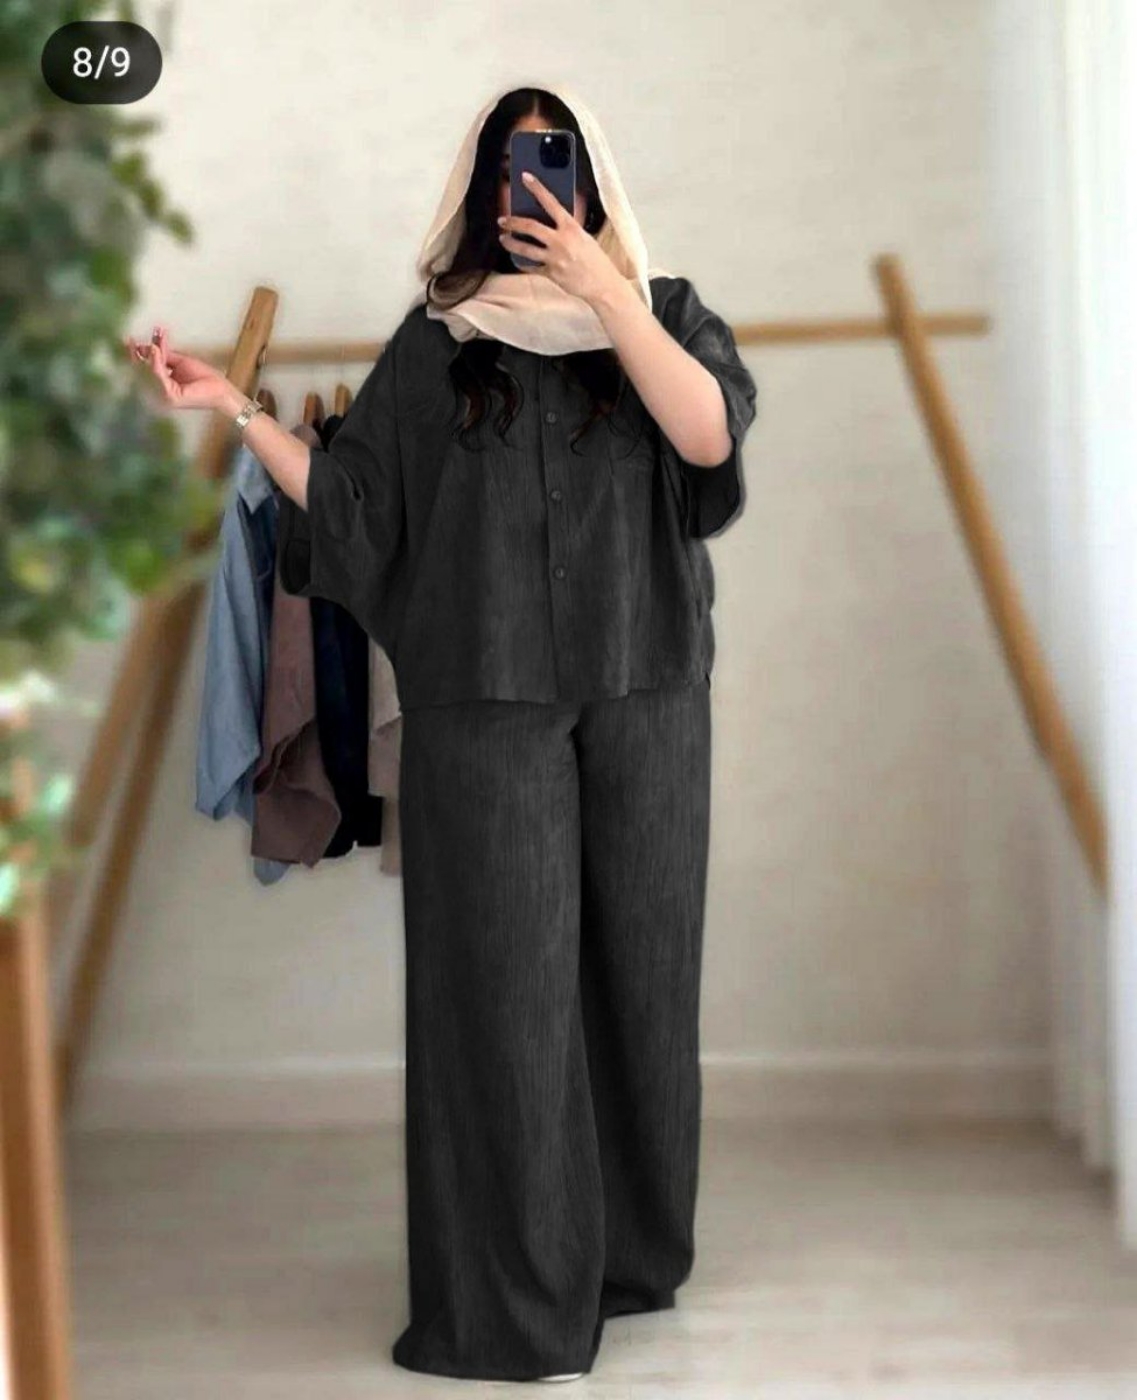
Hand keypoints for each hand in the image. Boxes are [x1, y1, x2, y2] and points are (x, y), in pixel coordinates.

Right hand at [123, 325, 232, 411]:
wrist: (221, 390)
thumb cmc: (205, 378)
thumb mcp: (180, 362)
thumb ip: (164, 356)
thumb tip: (149, 346)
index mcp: (161, 386)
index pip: (144, 369)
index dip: (136, 354)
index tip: (130, 339)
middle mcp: (159, 393)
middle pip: (142, 372)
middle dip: (135, 354)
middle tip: (129, 339)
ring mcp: (164, 396)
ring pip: (150, 373)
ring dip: (149, 355)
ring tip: (150, 341)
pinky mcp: (171, 396)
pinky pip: (160, 376)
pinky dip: (156, 361)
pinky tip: (155, 349)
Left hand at [497, 172, 624, 307]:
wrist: (603, 284)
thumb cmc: (596, 259)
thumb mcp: (584, 237)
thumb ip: (567, 229)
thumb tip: (551, 220)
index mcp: (571, 227)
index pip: (551, 202)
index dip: (537, 188)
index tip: (525, 177)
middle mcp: (561, 241)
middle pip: (531, 227)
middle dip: (513, 222)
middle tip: (502, 220)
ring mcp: (555, 258)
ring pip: (525, 248)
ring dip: (511, 243)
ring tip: (503, 239)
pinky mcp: (552, 274)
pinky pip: (532, 267)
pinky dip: (523, 262)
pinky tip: (517, 259)